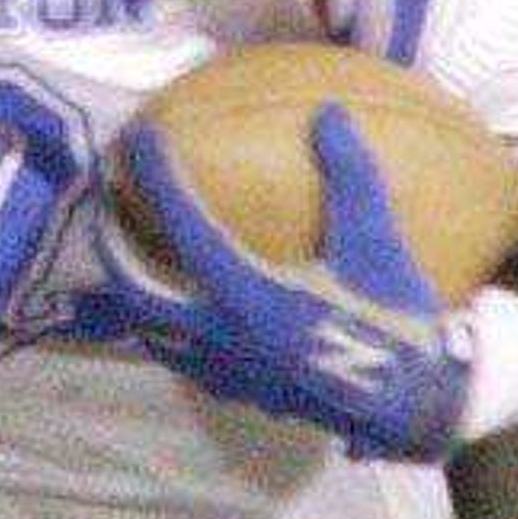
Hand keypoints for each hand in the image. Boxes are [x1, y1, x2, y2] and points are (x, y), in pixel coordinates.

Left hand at [96, 105, 470, 460]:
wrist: (412, 403)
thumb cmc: (394, 319)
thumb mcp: (375, 240)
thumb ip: (349, 174)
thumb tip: (327, 115)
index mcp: (244, 294)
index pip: (183, 226)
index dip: (157, 178)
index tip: (138, 140)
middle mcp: (220, 336)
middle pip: (137, 294)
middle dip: (112, 253)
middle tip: (105, 216)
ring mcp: (227, 372)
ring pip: (156, 334)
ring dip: (137, 298)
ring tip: (135, 265)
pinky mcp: (245, 395)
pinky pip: (191, 360)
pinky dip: (176, 332)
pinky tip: (195, 316)